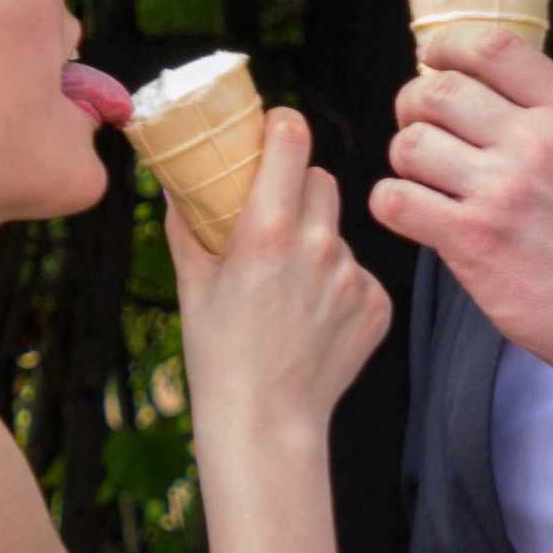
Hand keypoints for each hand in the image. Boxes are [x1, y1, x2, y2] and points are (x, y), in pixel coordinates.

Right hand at [170, 107, 391, 446]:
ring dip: (320, 245)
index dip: (284, 129)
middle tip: (278, 219)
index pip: (293, 139)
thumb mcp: (191, 283)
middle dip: (301, 189)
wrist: (265, 423)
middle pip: (324, 180)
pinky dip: (339, 289)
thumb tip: (175, 183)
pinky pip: (359, 276)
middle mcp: (319, 244)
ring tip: (290, 291)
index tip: (277, 132)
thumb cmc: (218, 354)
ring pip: (340, 234)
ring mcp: (352, 276)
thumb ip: (186, 225)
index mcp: (268, 228)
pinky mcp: (376, 305)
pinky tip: (313, 321)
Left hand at [372, 25, 552, 381]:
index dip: (448, 45)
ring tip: (420, 175)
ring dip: (404, 157)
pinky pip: (396, 200)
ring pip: (410, 144)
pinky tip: (409, 210)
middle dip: (414, 104)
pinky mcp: (471, 240)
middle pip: (439, 91)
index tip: (432, 56)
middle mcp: (535, 144)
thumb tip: (490, 91)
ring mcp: (501, 191)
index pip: (493, 47)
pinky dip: (391, 201)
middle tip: (417, 124)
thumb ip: (552, 118)